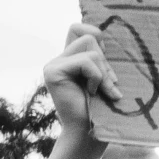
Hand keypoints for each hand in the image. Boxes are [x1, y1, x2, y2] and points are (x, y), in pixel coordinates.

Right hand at [43, 24, 113, 141]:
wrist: (90, 131)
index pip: (79, 27)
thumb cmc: (102, 106)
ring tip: (99, 90)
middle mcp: (59, 59)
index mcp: (70, 58)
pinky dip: (96, 76)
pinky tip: (91, 92)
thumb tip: (103, 31)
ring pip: (90, 47)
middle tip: (106, 83)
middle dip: (105, 60)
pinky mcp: (52, 71)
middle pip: (89, 36)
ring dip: (102, 70)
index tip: (106, 56)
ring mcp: (53, 65)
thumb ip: (100, 56)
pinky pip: (86, 61)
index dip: (96, 33)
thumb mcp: (105, 76)